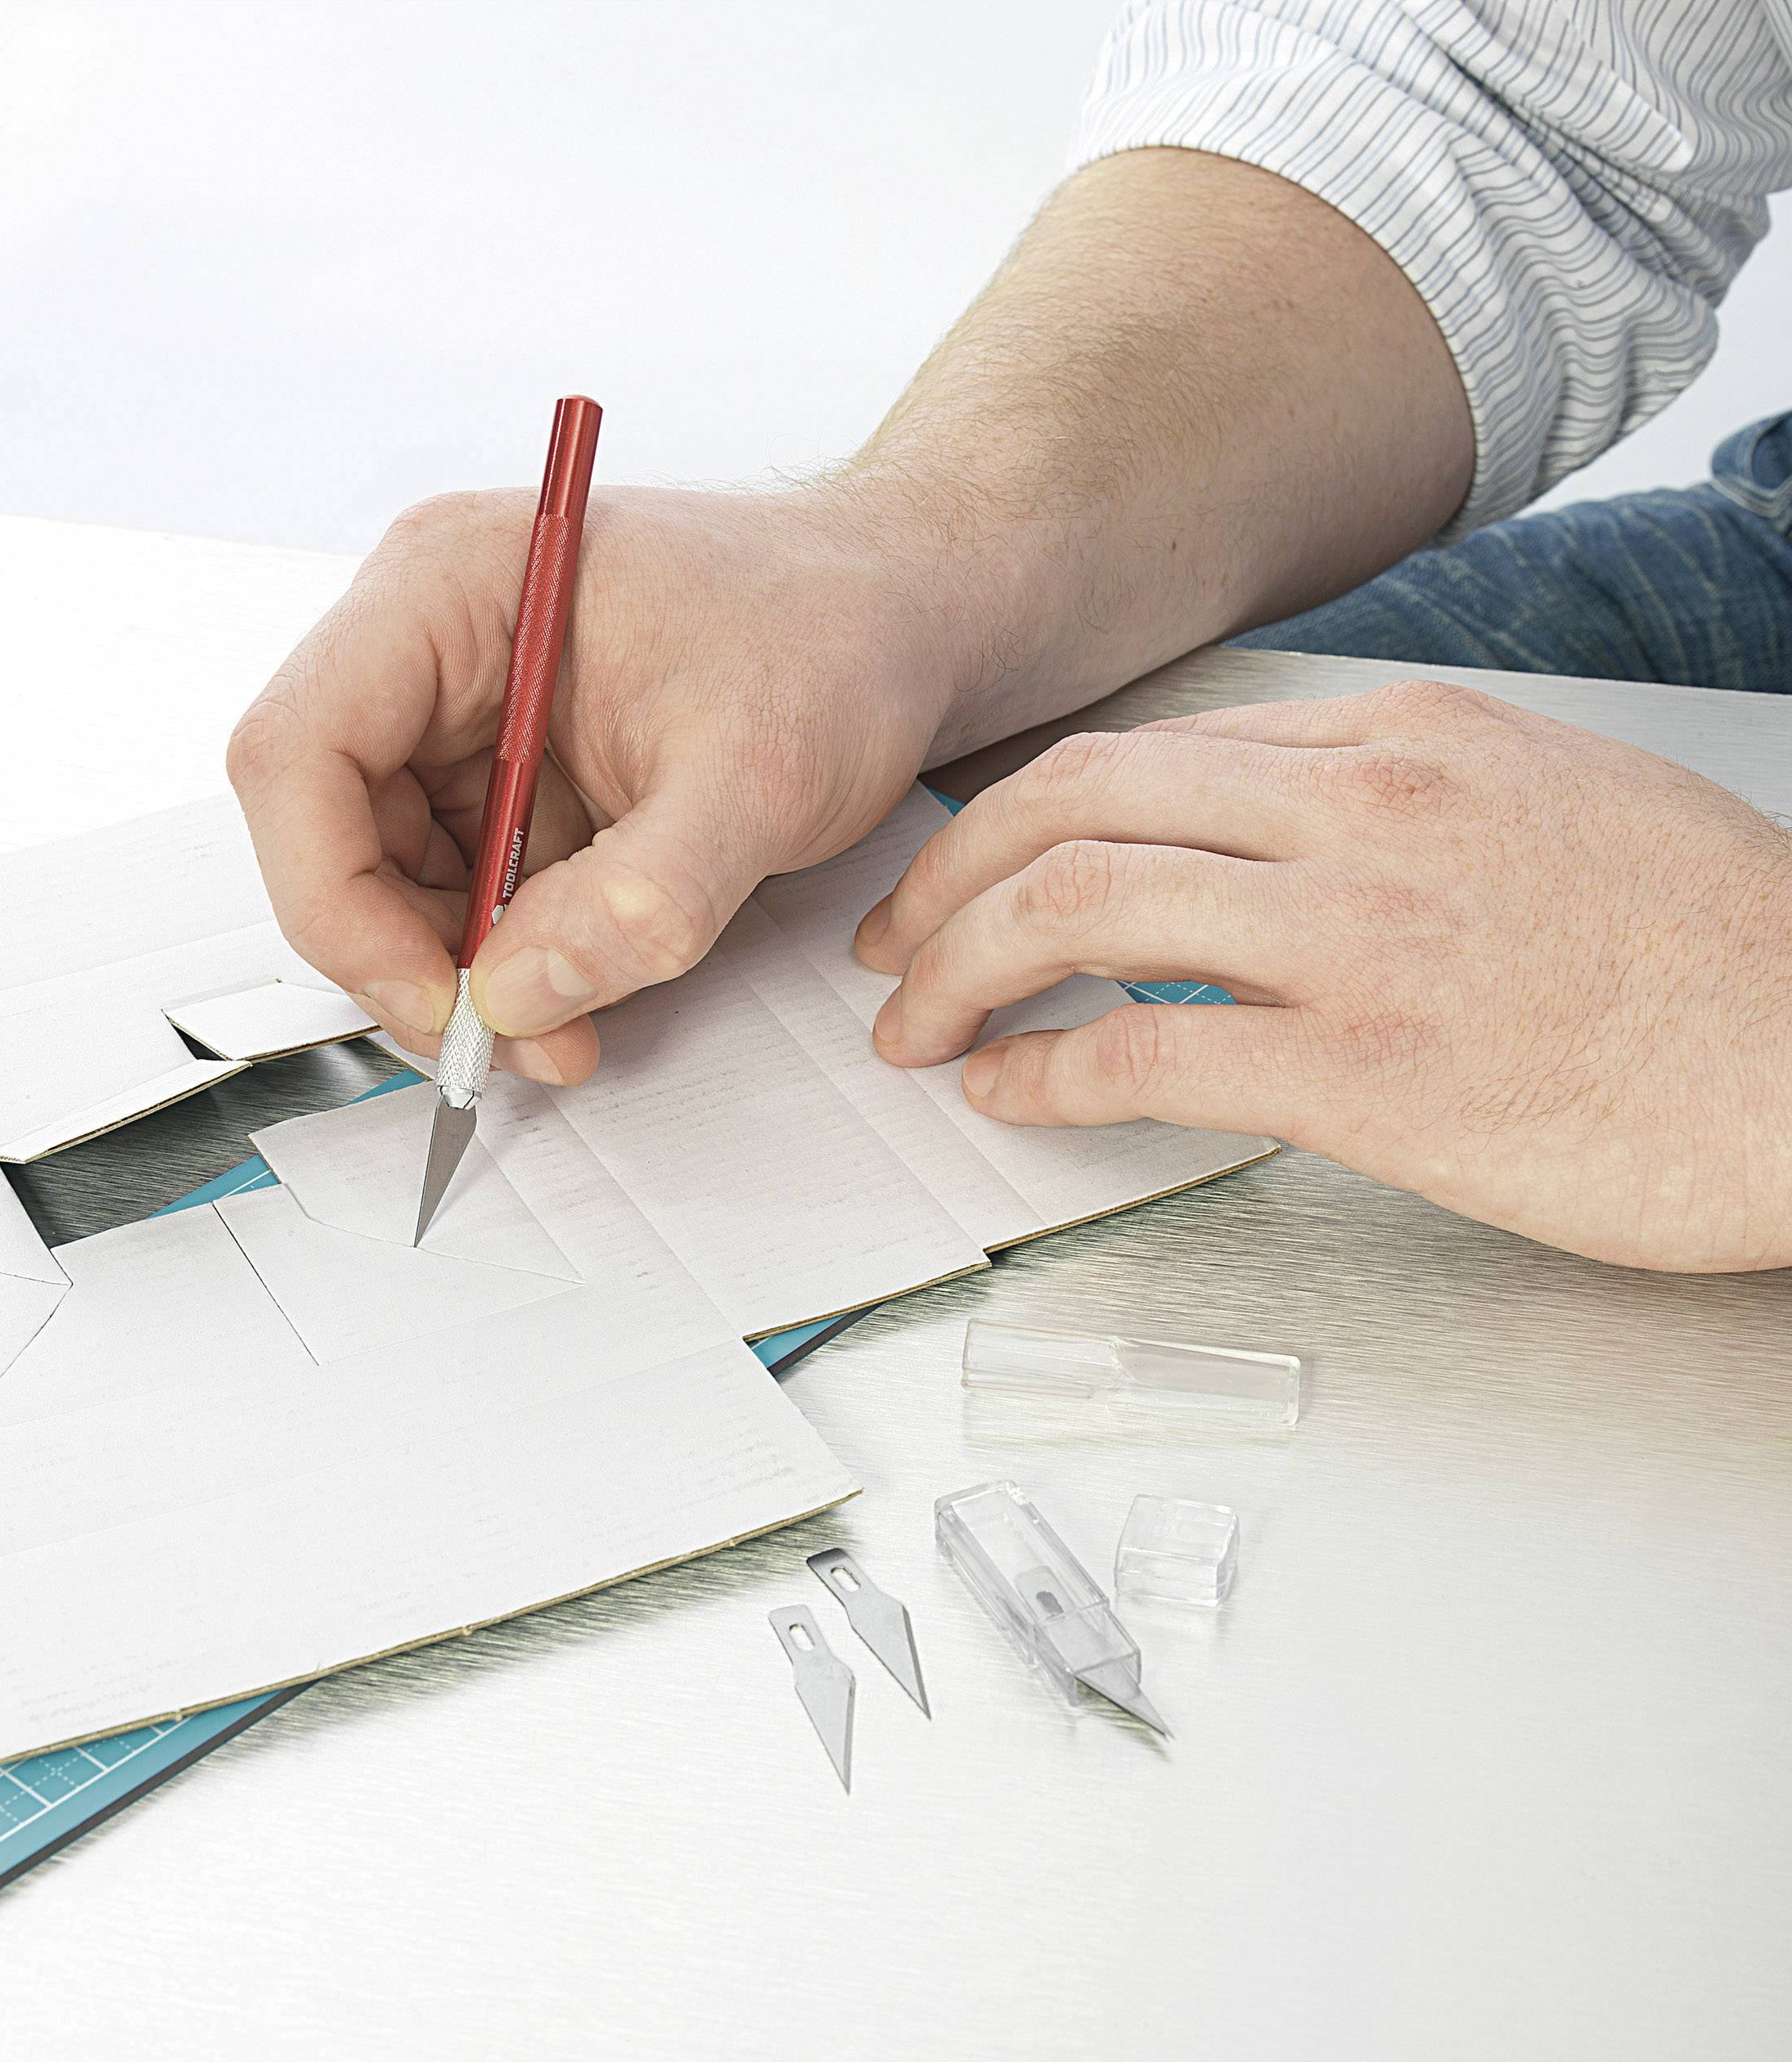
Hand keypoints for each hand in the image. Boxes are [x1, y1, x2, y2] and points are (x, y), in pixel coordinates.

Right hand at [227, 485, 961, 1081]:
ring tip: (567, 1028)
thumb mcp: (757, 778)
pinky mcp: (506, 767)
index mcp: (454, 585)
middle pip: (328, 827)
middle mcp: (433, 639)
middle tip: (506, 1041)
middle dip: (405, 955)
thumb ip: (639, 901)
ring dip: (460, 970)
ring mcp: (464, 708)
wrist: (902, 617)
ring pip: (386, 872)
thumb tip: (516, 1002)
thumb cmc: (838, 635)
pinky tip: (577, 985)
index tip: (434, 998)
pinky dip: (505, 953)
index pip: (299, 751)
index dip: (333, 898)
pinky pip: (460, 882)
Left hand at [855, 679, 1791, 1271]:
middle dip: (943, 872)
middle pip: (1074, 801)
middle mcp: (1363, 809)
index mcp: (1402, 738)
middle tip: (893, 940)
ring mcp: (1360, 936)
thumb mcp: (1539, 803)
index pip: (1145, 747)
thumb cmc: (1702, 950)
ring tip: (916, 1025)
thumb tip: (1247, 838)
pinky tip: (1006, 1091)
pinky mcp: (1369, 1072)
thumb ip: (1382, 801)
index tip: (966, 866)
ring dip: (959, 967)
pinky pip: (1140, 1048)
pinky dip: (1040, 1068)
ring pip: (1077, 904)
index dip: (1020, 811)